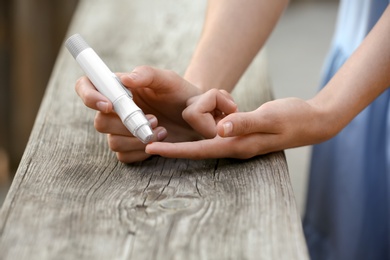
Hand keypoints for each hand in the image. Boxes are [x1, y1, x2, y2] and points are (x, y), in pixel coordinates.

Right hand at [75, 66, 201, 162]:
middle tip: (153, 119)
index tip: (109, 105)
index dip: (89, 96)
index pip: (86, 87)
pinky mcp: (131, 148)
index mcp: (118, 88)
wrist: (198, 118)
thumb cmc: (181, 94)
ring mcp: (121, 131)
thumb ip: (147, 74)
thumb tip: (124, 79)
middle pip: (100, 121)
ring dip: (137, 139)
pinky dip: (142, 152)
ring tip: (162, 130)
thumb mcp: (168, 80)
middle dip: (126, 124)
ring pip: (113, 142)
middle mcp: (115, 110)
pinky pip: (124, 156)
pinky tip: (159, 142)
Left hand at [145, 98, 337, 158]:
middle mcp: (236, 147)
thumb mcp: (270, 116)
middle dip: (174, 150)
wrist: (313, 120)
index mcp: (239, 144)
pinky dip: (200, 135)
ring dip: (184, 144)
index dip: (176, 150)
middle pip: (199, 151)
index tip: (153, 149)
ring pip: (206, 145)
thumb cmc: (294, 117)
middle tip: (148, 146)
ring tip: (162, 138)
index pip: (201, 149)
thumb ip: (245, 122)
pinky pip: (216, 138)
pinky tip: (191, 130)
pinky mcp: (243, 135)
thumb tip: (221, 129)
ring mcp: (239, 142)